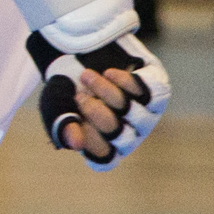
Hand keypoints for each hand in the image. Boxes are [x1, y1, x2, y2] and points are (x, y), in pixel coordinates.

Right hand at [35, 35, 170, 168]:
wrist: (83, 55)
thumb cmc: (68, 89)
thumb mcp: (56, 105)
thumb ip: (61, 125)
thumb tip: (76, 144)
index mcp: (106, 150)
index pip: (105, 158)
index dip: (91, 139)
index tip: (74, 117)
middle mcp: (129, 139)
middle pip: (122, 137)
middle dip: (96, 113)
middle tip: (79, 96)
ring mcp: (146, 118)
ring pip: (134, 114)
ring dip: (108, 93)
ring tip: (86, 76)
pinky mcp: (156, 95)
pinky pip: (148, 94)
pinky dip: (126, 82)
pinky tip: (108, 73)